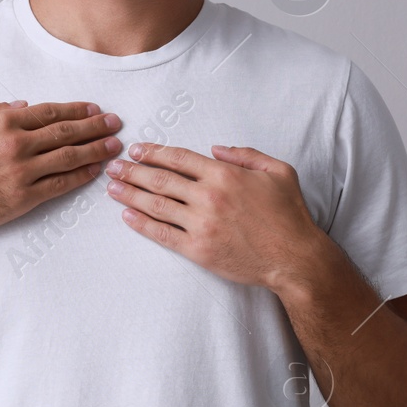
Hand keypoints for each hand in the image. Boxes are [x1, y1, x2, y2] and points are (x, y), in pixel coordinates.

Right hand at [0, 100, 122, 239]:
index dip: (76, 110)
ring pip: (69, 156)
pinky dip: (81, 176)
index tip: (94, 110)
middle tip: (115, 123)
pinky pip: (60, 184)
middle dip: (95, 126)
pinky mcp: (24, 197)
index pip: (49, 113)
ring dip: (96, 149)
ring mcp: (22, 172)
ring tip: (114, 145)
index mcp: (2, 122)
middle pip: (65, 132)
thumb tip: (22, 106)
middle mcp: (16, 144)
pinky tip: (94, 170)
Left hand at [103, 142, 322, 290]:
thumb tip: (216, 148)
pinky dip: (141, 224)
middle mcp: (209, 197)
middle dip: (133, 171)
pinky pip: (162, 233)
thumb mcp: (279, 171)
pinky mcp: (198, 249)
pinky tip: (126, 215)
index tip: (137, 150)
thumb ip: (246, 154)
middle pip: (160, 179)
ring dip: (130, 194)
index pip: (179, 158)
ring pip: (156, 205)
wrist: (294, 258)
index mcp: (225, 175)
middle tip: (113, 166)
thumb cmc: (289, 215)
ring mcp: (201, 224)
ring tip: (112, 187)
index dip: (154, 152)